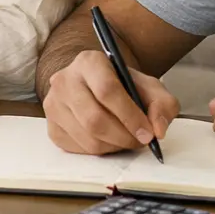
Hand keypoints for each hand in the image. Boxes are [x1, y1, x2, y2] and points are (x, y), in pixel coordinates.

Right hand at [43, 49, 178, 154]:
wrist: (95, 86)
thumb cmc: (123, 86)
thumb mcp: (149, 87)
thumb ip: (162, 104)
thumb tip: (158, 129)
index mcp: (88, 62)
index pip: (107, 90)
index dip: (130, 116)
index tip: (147, 133)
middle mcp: (64, 80)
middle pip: (94, 119)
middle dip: (124, 137)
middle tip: (140, 141)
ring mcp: (54, 105)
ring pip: (88, 139)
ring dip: (114, 147)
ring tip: (126, 139)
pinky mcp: (52, 127)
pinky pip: (80, 150)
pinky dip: (101, 151)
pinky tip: (109, 140)